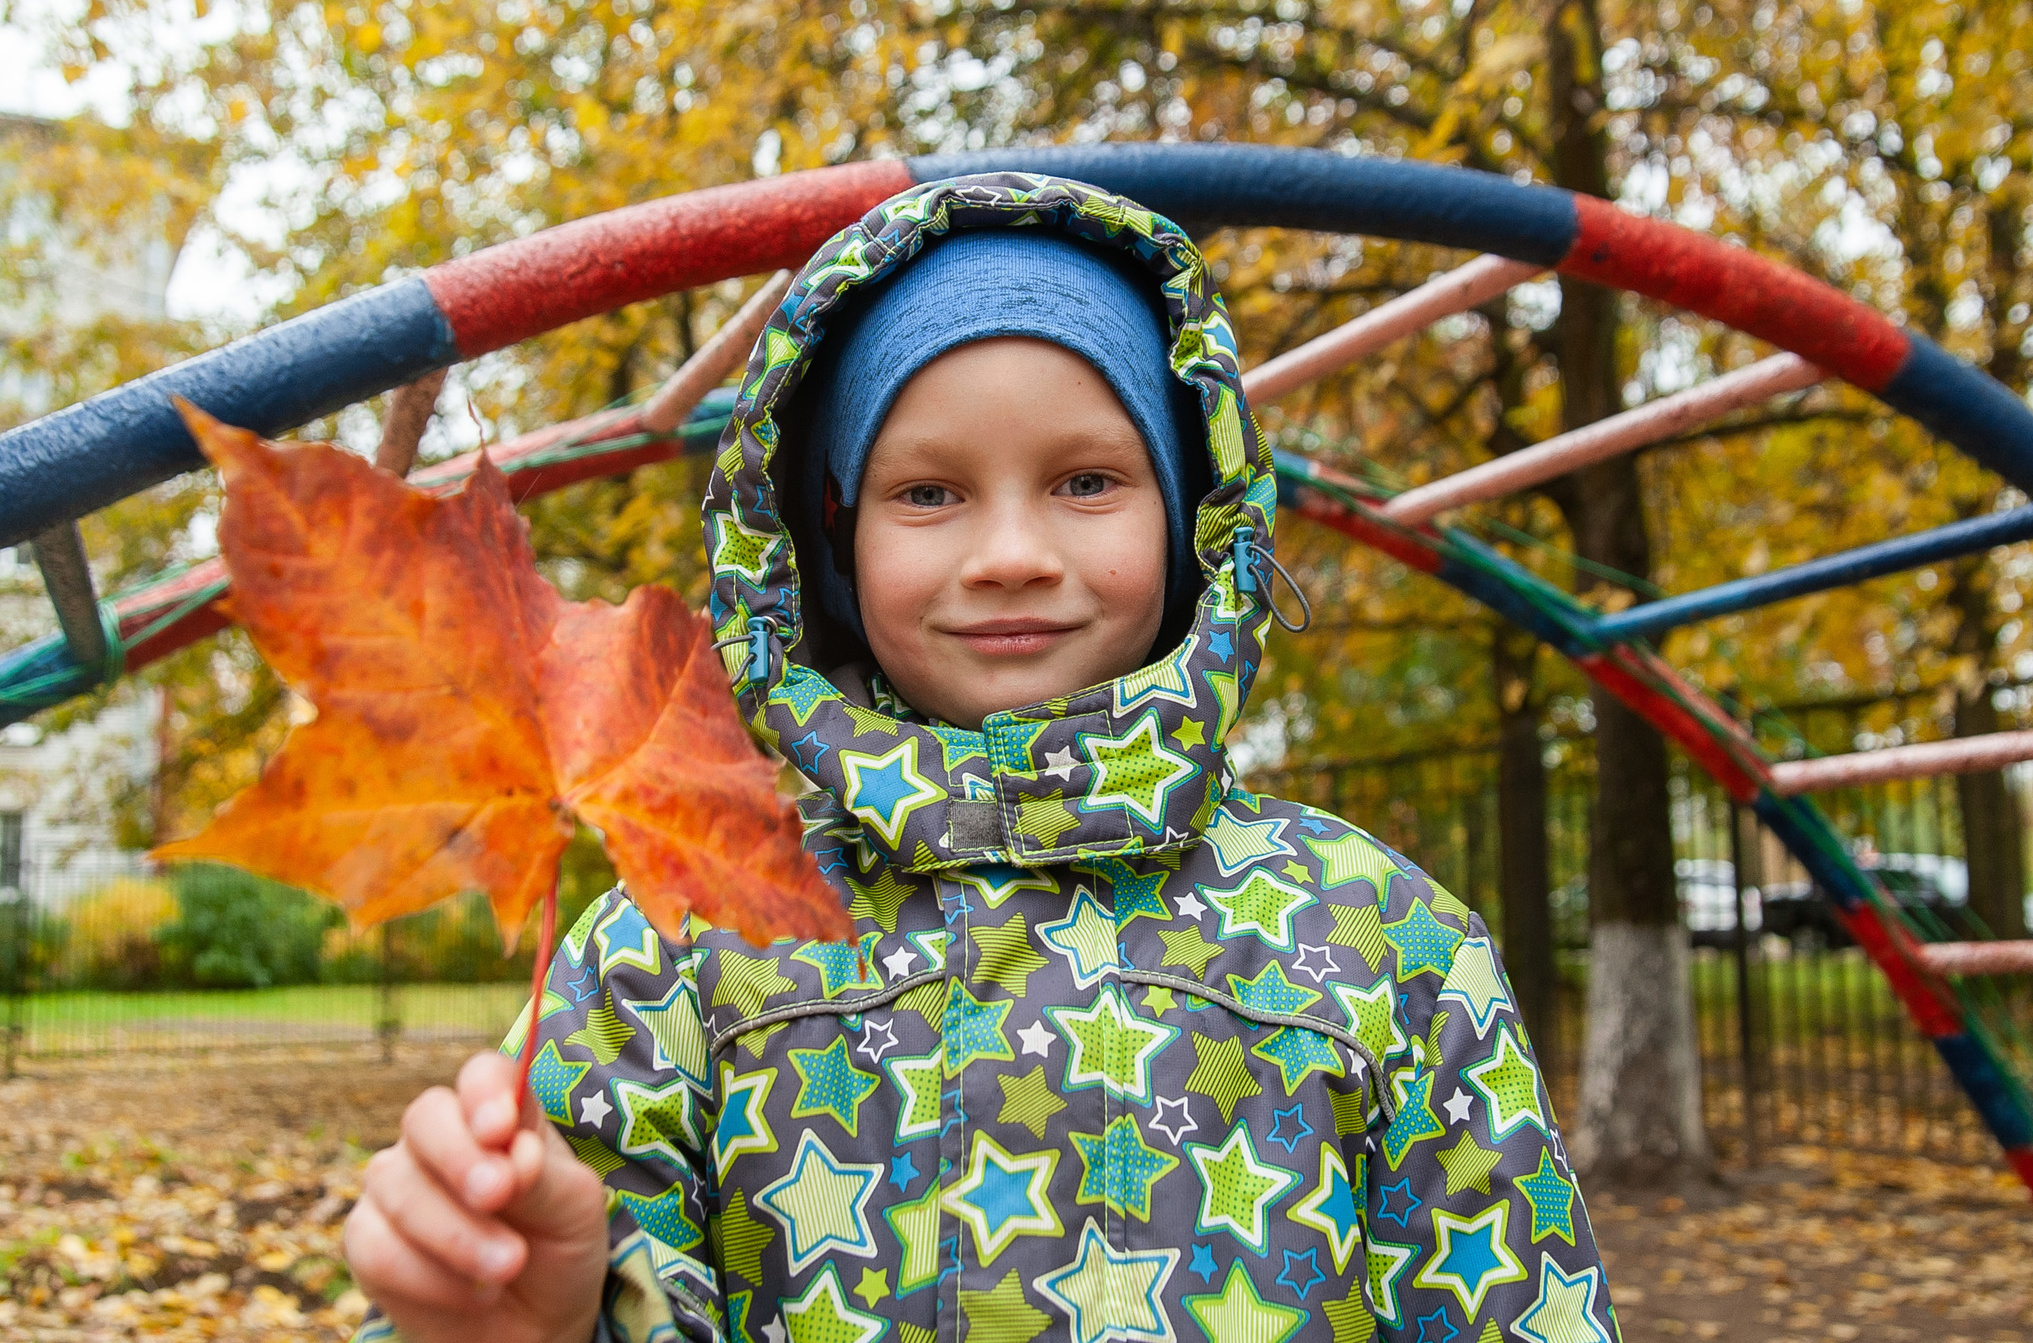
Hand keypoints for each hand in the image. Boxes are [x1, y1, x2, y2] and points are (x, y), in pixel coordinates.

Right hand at [344, 1051, 608, 1342]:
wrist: (533, 1323)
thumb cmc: (556, 1247)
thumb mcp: (572, 1209)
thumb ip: (541, 1176)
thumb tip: (511, 1151)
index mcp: (499, 1116)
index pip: (482, 1076)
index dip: (485, 1092)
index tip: (501, 1128)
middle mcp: (440, 1139)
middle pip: (425, 1117)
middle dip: (459, 1158)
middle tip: (497, 1195)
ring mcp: (397, 1185)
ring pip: (397, 1187)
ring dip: (456, 1233)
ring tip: (508, 1266)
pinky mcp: (367, 1240)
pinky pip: (377, 1247)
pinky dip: (431, 1278)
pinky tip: (477, 1295)